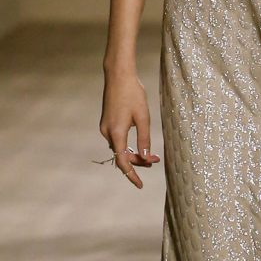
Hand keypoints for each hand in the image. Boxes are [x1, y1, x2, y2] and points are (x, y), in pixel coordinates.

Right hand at [99, 69, 160, 188]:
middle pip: (122, 156)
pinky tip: (139, 144)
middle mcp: (107, 133)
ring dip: (134, 153)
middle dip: (138, 162)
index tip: (140, 185)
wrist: (118, 76)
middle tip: (155, 161)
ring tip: (152, 155)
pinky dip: (128, 145)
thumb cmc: (133, 94)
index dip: (132, 175)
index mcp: (116, 133)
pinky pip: (117, 141)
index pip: (123, 162)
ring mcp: (105, 128)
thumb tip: (146, 158)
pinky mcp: (107, 123)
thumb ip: (144, 139)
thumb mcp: (143, 117)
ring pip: (120, 149)